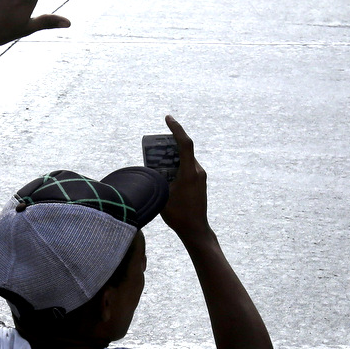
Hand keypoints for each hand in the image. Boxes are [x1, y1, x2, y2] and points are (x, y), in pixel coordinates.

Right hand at [159, 115, 210, 238]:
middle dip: (169, 144)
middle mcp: (198, 171)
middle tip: (154, 145)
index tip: (168, 118)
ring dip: (172, 156)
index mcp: (190, 172)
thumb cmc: (178, 215)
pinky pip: (188, 166)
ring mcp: (200, 177)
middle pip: (183, 150)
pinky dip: (176, 164)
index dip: (176, 129)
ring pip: (185, 159)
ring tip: (157, 160)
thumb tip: (149, 169)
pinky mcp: (200, 182)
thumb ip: (156, 179)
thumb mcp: (162, 195)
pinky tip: (165, 172)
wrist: (195, 230)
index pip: (185, 144)